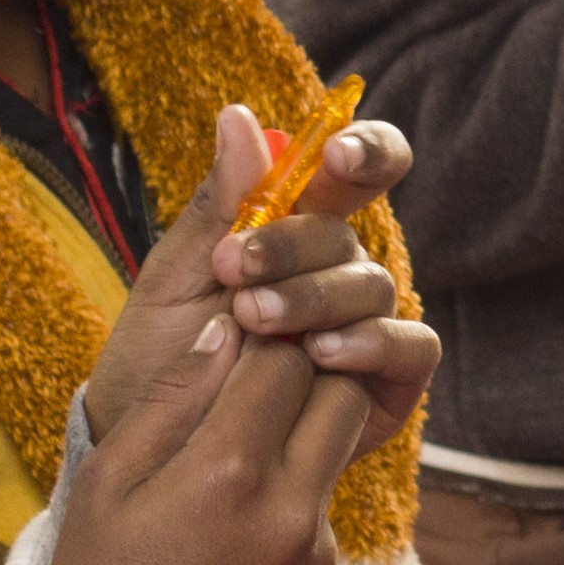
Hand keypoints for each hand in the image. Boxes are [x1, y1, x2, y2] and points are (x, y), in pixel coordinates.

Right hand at [18, 302, 425, 564]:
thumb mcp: (108, 490)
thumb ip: (172, 401)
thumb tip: (226, 325)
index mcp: (229, 472)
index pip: (285, 354)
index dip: (265, 323)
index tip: (242, 310)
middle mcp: (290, 504)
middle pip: (340, 386)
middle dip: (309, 358)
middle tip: (259, 353)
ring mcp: (315, 546)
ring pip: (339, 441)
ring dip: (307, 415)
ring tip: (245, 419)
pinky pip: (321, 499)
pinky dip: (294, 478)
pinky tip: (236, 500)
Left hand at [80, 106, 418, 443]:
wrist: (152, 449)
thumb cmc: (162, 358)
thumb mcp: (175, 275)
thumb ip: (219, 201)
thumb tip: (239, 115)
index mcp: (299, 229)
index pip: (360, 169)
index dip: (366, 150)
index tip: (336, 155)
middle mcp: (341, 271)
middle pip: (350, 233)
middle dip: (293, 246)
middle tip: (233, 269)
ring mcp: (369, 325)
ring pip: (376, 286)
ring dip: (316, 297)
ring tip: (254, 321)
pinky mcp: (389, 383)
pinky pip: (411, 347)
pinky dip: (372, 343)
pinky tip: (321, 354)